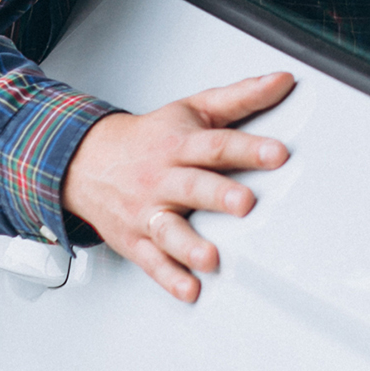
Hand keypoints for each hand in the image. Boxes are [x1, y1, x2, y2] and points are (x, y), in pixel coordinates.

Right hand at [61, 71, 293, 301]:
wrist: (86, 160)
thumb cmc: (150, 137)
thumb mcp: (194, 108)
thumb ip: (241, 97)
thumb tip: (282, 81)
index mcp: (181, 144)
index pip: (218, 145)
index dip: (248, 148)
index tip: (277, 153)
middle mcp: (163, 178)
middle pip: (193, 186)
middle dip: (219, 195)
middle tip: (245, 203)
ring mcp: (147, 210)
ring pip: (169, 229)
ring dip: (190, 245)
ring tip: (211, 257)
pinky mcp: (135, 239)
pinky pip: (152, 261)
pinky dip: (169, 278)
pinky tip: (189, 289)